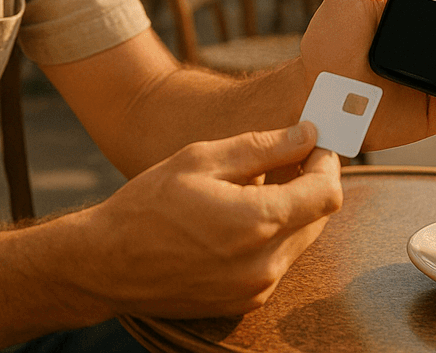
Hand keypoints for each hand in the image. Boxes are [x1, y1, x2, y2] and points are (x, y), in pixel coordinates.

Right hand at [75, 123, 342, 318]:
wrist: (108, 263)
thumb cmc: (148, 204)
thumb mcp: (201, 159)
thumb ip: (262, 147)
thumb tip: (308, 134)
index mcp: (257, 222)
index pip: (326, 193)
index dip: (328, 162)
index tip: (317, 143)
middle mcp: (264, 263)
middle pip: (317, 218)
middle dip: (310, 184)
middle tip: (287, 155)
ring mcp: (256, 288)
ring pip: (298, 240)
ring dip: (289, 210)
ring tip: (250, 186)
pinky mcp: (245, 302)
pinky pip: (276, 261)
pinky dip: (270, 235)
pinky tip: (235, 218)